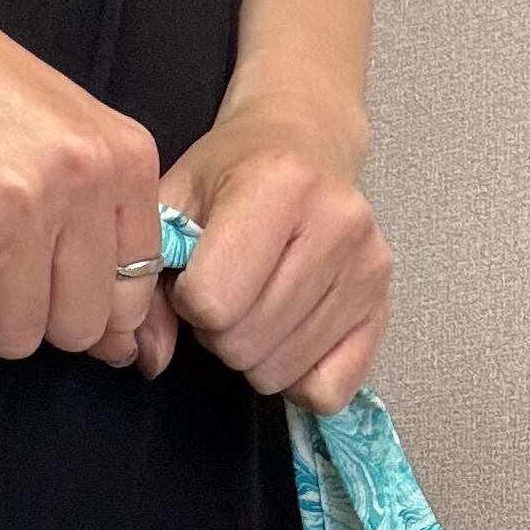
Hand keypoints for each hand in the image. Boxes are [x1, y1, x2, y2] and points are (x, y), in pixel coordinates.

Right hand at [0, 0, 165, 374]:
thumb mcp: (63, 134)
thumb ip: (103, 228)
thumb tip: (125, 350)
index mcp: (124, 158)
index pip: (132, 296)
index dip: (84, 304)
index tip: (41, 274)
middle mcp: (82, 181)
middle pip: (78, 329)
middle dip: (31, 317)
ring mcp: (16, 208)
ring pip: (17, 342)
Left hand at [132, 98, 392, 412]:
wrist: (308, 140)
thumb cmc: (233, 172)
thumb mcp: (174, 199)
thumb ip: (146, 275)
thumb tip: (150, 356)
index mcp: (278, 185)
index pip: (212, 301)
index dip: (187, 299)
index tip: (195, 273)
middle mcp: (335, 224)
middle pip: (244, 343)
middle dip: (219, 330)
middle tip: (228, 291)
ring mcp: (366, 267)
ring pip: (279, 371)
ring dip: (254, 351)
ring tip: (258, 301)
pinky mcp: (383, 303)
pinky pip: (328, 390)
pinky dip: (298, 377)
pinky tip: (290, 333)